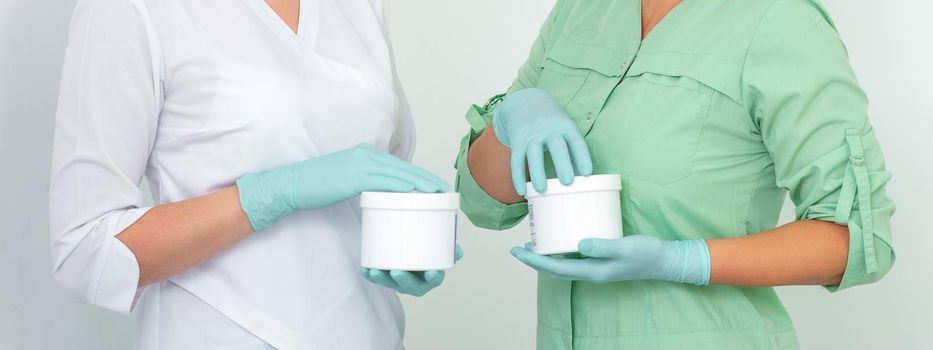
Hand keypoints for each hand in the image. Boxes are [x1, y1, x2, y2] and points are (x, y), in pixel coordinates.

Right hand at [237, 143, 448, 230]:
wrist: (294, 184)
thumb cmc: (319, 185)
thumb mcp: (348, 178)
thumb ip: (367, 181)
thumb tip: (384, 195)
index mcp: (367, 153)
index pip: (400, 165)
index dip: (421, 175)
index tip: (437, 186)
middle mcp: (367, 154)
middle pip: (405, 167)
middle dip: (427, 179)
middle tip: (445, 191)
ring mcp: (361, 163)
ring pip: (399, 173)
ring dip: (421, 184)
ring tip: (438, 194)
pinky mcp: (355, 176)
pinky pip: (385, 182)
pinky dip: (402, 187)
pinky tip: (415, 194)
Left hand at [361, 245, 463, 296]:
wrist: (410, 247)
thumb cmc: (427, 246)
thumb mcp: (440, 244)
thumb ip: (448, 242)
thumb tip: (457, 247)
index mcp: (433, 274)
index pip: (435, 278)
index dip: (434, 276)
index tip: (431, 273)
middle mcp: (417, 281)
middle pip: (412, 285)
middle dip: (404, 280)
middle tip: (396, 271)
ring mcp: (401, 282)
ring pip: (392, 284)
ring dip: (383, 279)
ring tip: (375, 271)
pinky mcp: (387, 277)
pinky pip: (378, 279)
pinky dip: (371, 275)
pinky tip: (365, 269)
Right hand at [492, 88, 592, 195]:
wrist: (526, 101)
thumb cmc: (553, 124)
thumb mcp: (566, 129)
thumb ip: (573, 151)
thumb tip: (583, 181)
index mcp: (566, 127)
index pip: (576, 141)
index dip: (582, 157)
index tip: (588, 173)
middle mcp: (549, 130)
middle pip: (556, 146)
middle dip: (562, 163)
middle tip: (567, 181)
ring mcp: (532, 135)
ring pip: (534, 153)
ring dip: (537, 172)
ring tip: (541, 189)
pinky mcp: (517, 141)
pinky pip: (516, 160)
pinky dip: (518, 176)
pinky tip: (521, 191)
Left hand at [510, 235, 710, 284]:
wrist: (665, 260)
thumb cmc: (647, 253)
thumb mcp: (626, 247)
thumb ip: (603, 246)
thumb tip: (579, 244)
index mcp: (592, 271)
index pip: (555, 268)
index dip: (534, 261)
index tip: (518, 251)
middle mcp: (591, 272)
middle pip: (554, 269)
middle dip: (534, 260)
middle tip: (517, 247)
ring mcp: (595, 267)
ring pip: (563, 264)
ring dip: (546, 256)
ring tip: (533, 243)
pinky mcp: (601, 259)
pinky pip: (574, 258)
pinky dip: (561, 250)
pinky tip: (559, 239)